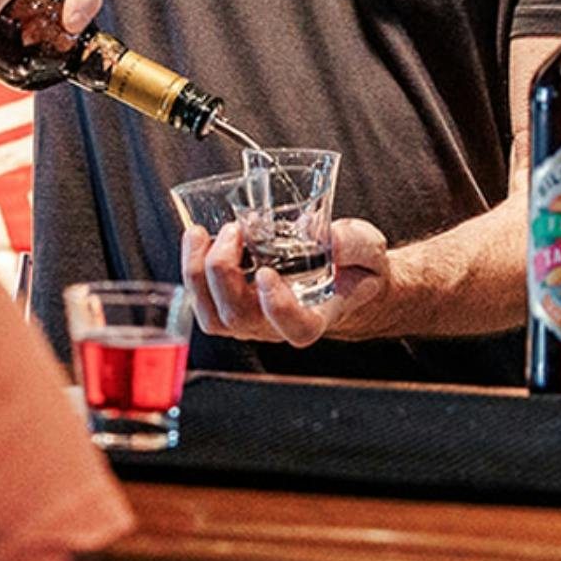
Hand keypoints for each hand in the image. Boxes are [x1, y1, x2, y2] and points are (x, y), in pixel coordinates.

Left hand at [181, 217, 394, 346]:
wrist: (344, 277)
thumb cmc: (356, 267)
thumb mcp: (368, 248)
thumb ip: (353, 242)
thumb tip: (320, 232)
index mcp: (317, 315)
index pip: (296, 329)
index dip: (278, 308)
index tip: (267, 274)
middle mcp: (278, 325)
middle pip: (238, 318)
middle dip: (224, 272)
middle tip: (233, 231)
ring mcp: (252, 320)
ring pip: (212, 316)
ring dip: (198, 273)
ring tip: (201, 233)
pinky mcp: (232, 306)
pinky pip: (202, 301)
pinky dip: (192, 271)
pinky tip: (197, 239)